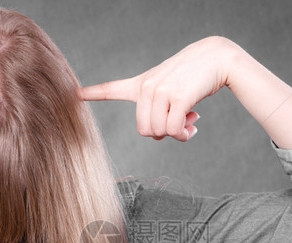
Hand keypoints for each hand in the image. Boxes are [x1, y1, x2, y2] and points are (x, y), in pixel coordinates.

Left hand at [78, 36, 241, 141]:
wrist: (216, 58)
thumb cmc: (194, 77)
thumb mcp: (171, 90)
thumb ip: (161, 112)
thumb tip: (163, 135)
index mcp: (141, 84)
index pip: (112, 88)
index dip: (93, 93)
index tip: (75, 93)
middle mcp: (147, 87)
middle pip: (144, 130)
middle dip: (163, 134)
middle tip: (181, 124)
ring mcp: (161, 91)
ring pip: (159, 132)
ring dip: (177, 134)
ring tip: (190, 121)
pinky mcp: (178, 97)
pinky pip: (174, 130)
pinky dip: (185, 134)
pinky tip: (194, 121)